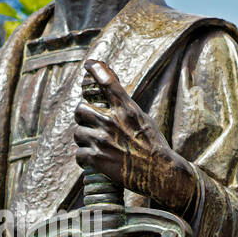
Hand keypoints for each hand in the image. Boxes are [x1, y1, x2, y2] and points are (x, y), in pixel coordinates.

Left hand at [73, 61, 197, 211]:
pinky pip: (79, 154)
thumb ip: (126, 107)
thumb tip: (111, 93)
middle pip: (80, 109)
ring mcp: (103, 140)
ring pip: (78, 133)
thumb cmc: (153, 145)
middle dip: (83, 117)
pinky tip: (94, 160)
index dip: (96, 70)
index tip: (89, 63)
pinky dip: (84, 158)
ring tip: (96, 146)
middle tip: (90, 125)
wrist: (160, 172)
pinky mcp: (97, 159)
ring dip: (84, 140)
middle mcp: (112, 121)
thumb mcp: (143, 118)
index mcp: (126, 109)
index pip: (108, 83)